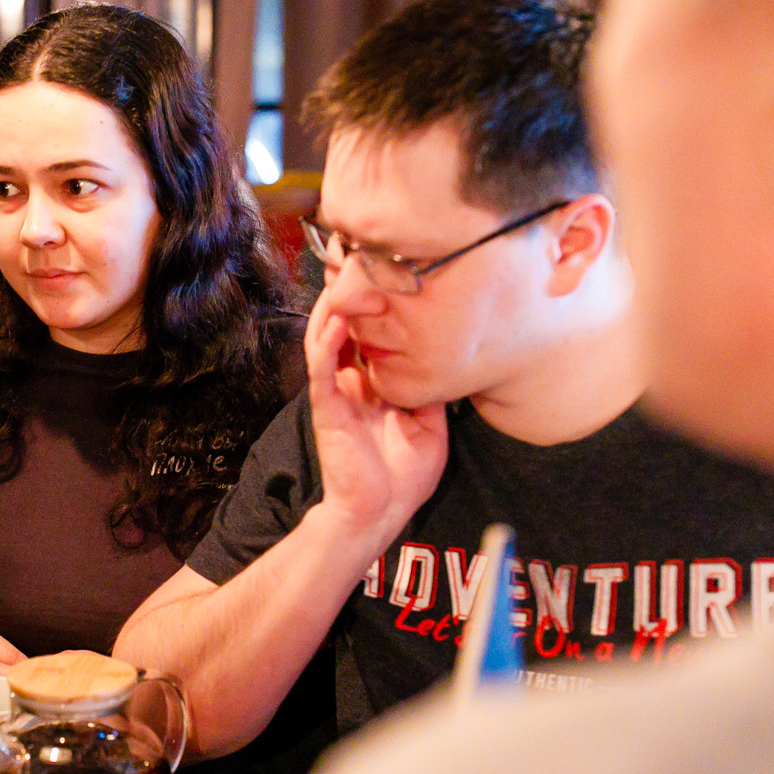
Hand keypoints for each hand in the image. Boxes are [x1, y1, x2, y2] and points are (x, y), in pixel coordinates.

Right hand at [303, 290, 447, 544]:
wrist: (378, 513)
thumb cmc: (401, 477)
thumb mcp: (431, 426)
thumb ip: (433, 393)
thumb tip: (452, 362)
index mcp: (372, 386)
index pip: (368, 336)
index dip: (375, 306)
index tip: (393, 276)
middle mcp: (350, 383)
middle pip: (342, 327)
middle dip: (349, 294)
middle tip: (360, 260)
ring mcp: (336, 393)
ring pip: (324, 338)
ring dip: (331, 307)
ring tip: (344, 277)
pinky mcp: (327, 407)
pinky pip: (321, 367)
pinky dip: (326, 341)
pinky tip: (338, 319)